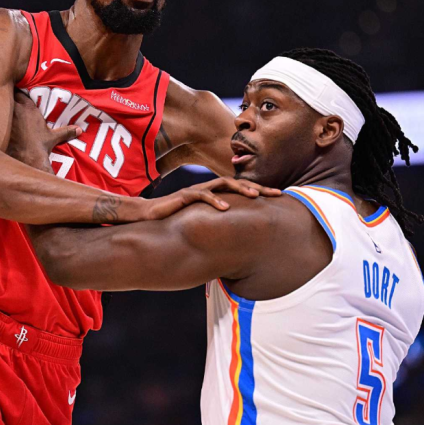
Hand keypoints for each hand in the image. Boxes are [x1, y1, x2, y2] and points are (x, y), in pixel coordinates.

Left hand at [7, 90, 81, 170]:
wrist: (26, 158)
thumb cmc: (39, 147)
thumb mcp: (53, 138)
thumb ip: (65, 131)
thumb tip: (79, 130)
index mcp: (29, 108)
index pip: (20, 92)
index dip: (17, 94)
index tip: (15, 96)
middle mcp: (16, 108)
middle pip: (6, 94)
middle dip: (4, 97)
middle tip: (2, 101)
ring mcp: (4, 116)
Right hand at [142, 177, 281, 219]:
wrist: (146, 216)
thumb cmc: (173, 220)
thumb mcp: (200, 223)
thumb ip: (215, 226)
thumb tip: (234, 242)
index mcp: (212, 195)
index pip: (239, 190)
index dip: (259, 193)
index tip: (277, 199)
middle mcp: (207, 189)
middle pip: (237, 182)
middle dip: (257, 187)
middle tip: (277, 193)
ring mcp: (196, 191)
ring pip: (222, 183)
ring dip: (240, 188)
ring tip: (254, 196)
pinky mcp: (184, 196)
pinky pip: (202, 196)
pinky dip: (214, 201)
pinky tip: (225, 208)